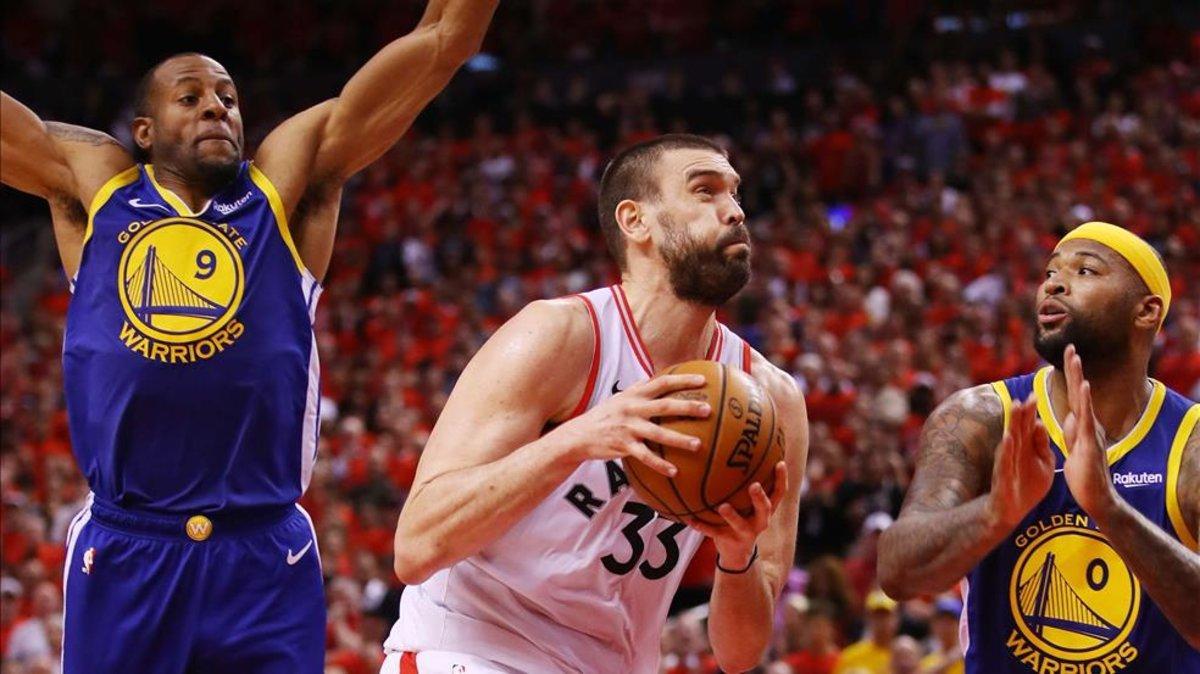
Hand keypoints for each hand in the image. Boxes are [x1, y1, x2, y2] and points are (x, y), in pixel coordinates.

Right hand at [554, 373, 709, 476]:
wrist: (579, 435)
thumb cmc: (604, 415)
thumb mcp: (619, 398)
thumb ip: (637, 388)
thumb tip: (654, 376)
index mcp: (634, 394)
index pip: (662, 382)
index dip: (683, 380)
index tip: (704, 380)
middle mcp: (632, 408)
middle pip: (664, 405)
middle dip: (687, 407)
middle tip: (708, 410)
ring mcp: (628, 427)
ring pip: (658, 433)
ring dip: (679, 439)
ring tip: (698, 445)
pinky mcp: (623, 446)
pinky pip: (645, 456)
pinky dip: (660, 465)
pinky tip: (674, 472)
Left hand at [685, 461, 787, 567]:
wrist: (736, 554)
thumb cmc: (743, 519)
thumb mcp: (749, 506)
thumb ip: (747, 485)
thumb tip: (741, 451)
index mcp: (766, 510)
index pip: (779, 493)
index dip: (781, 479)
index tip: (780, 462)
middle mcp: (759, 522)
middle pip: (765, 509)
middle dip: (760, 498)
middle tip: (754, 486)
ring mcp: (744, 533)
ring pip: (740, 524)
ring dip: (732, 516)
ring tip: (722, 507)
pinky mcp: (727, 541)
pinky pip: (712, 532)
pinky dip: (701, 526)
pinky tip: (689, 519)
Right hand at [986, 395, 1054, 530]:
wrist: (1011, 511)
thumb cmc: (1027, 486)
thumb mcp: (1043, 464)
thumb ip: (1042, 445)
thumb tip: (1041, 424)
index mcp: (1025, 447)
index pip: (1027, 425)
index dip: (1031, 411)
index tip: (1035, 394)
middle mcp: (1014, 451)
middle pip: (1018, 427)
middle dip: (1022, 412)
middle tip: (1028, 395)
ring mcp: (1007, 462)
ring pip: (1010, 439)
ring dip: (1012, 423)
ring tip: (1015, 407)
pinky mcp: (1002, 476)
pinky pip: (1004, 461)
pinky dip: (1006, 450)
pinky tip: (1008, 438)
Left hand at [1061, 344, 1118, 518]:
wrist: (1096, 499)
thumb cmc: (1085, 475)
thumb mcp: (1074, 448)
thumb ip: (1073, 431)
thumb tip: (1071, 416)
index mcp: (1082, 425)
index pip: (1074, 396)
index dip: (1071, 377)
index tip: (1067, 356)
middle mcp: (1089, 424)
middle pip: (1079, 391)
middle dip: (1074, 369)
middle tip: (1070, 346)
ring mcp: (1092, 432)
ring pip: (1083, 400)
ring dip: (1079, 377)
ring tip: (1075, 357)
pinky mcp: (1091, 442)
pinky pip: (1087, 419)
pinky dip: (1086, 401)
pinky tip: (1085, 386)